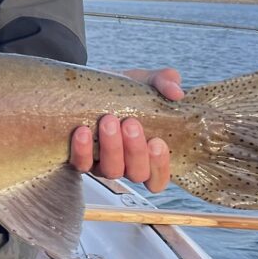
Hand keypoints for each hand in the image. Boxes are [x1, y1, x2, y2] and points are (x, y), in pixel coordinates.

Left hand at [69, 67, 183, 192]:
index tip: (157, 142)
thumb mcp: (147, 81)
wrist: (92, 84)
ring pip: (111, 171)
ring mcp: (103, 164)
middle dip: (135, 150)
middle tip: (130, 124)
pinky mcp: (80, 159)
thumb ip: (165, 82)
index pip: (159, 177)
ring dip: (111, 148)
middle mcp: (127, 164)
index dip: (160, 166)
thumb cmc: (126, 90)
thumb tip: (177, 92)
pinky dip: (82, 150)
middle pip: (137, 173)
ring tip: (108, 121)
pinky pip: (81, 163)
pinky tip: (83, 131)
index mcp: (149, 154)